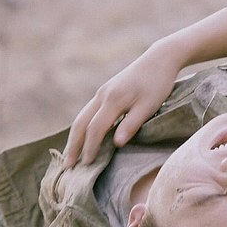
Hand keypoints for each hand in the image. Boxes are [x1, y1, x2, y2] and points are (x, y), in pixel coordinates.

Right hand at [63, 44, 181, 166]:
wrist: (159, 59)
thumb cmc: (158, 84)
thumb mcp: (149, 106)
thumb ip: (132, 124)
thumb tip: (116, 144)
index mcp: (113, 100)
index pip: (96, 129)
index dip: (90, 148)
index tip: (87, 165)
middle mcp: (102, 95)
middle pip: (80, 123)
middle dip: (73, 146)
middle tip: (67, 166)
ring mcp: (102, 92)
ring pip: (81, 117)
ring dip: (75, 138)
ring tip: (70, 156)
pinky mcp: (105, 91)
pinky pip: (88, 112)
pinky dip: (82, 127)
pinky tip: (82, 138)